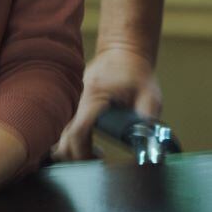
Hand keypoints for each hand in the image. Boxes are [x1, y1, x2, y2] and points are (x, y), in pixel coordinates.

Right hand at [53, 45, 161, 160]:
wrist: (123, 50)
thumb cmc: (137, 72)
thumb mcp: (150, 95)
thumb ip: (148, 120)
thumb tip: (151, 146)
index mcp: (93, 96)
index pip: (78, 131)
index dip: (84, 152)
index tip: (98, 160)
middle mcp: (77, 99)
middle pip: (63, 137)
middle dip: (76, 155)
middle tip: (98, 160)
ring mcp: (73, 101)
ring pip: (60, 133)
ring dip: (73, 149)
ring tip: (97, 153)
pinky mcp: (74, 104)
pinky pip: (65, 127)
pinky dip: (73, 140)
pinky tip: (92, 143)